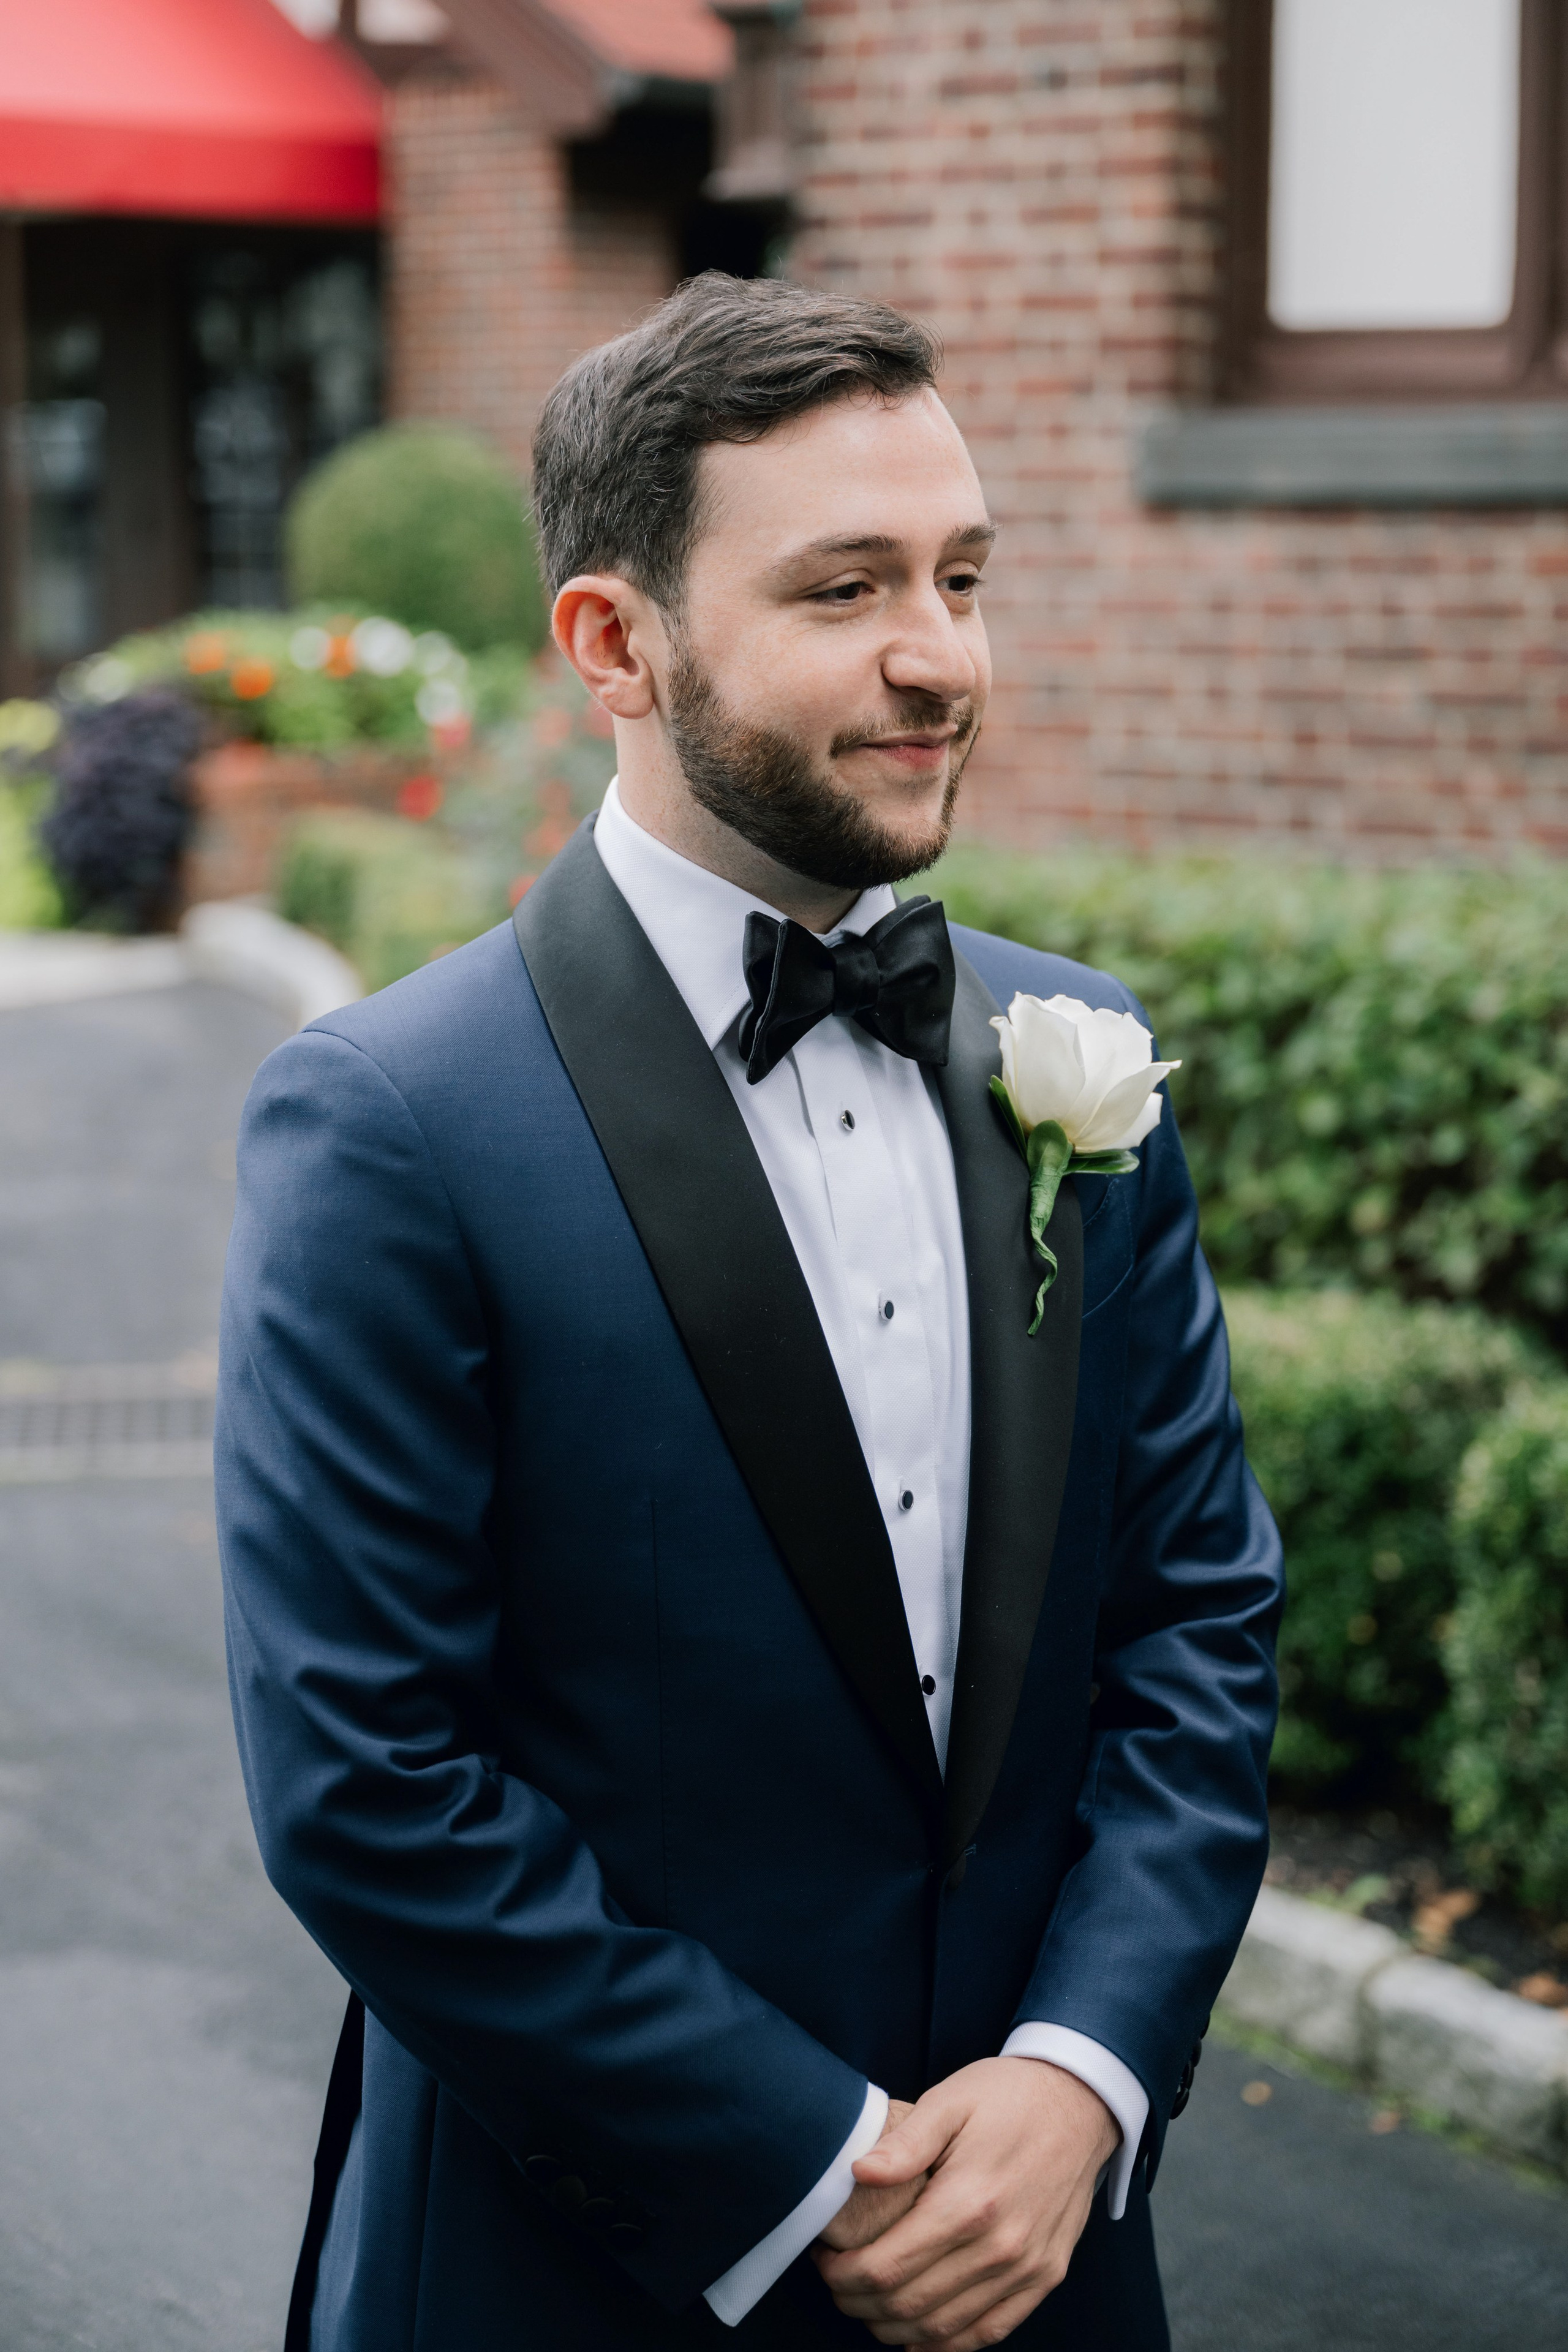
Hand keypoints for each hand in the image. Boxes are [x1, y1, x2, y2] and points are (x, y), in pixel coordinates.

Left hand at [811, 2057, 1118, 2347]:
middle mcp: (1000, 2246)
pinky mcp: (1045, 2276)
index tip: (824, 2261)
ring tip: (867, 2304)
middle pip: (909, 2305)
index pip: (887, 2267)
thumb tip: (857, 2173)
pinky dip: (947, 2343)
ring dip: (895, 2327)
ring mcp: (1027, 2267)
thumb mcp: (950, 2100)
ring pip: (945, 2329)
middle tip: (836, 2284)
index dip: (843, 2275)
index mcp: (968, 2201)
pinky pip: (990, 2331)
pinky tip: (918, 2334)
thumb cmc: (1008, 2096)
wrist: (1080, 2101)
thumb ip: (903, 2143)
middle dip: (859, 2303)